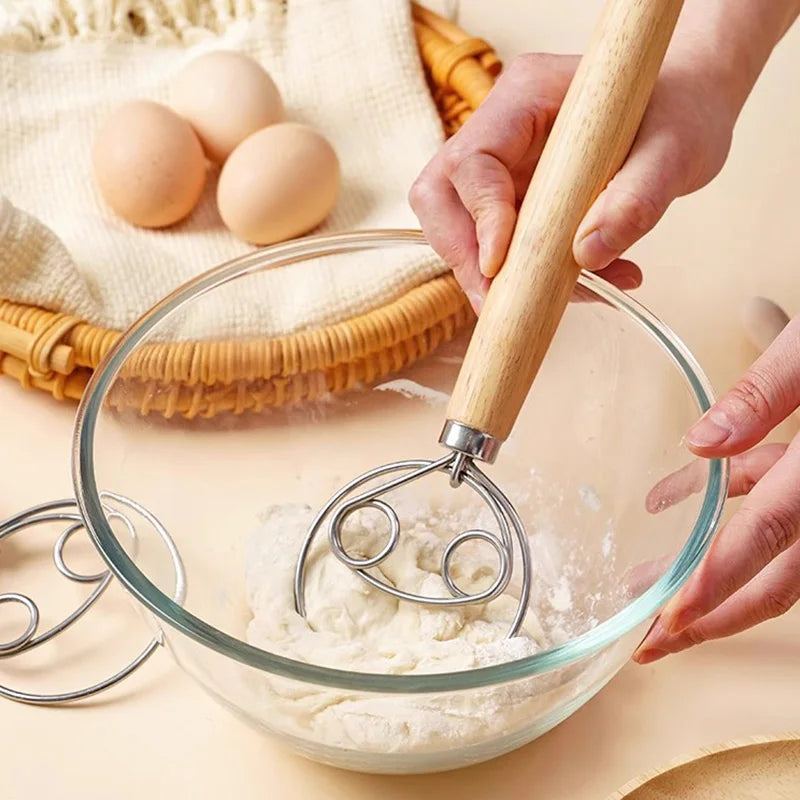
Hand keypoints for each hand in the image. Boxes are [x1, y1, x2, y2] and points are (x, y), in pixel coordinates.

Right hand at [409, 49, 735, 312]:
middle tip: (496, 301)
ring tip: (540, 304)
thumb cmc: (680, 112)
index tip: (500, 264)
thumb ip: (638, 198)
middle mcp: (500, 130)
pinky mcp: (511, 198)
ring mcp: (500, 166)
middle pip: (440, 196)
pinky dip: (521, 278)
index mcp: (525, 96)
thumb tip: (588, 255)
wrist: (685, 111)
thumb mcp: (677, 149)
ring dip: (485, 274)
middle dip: (462, 255)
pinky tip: (578, 286)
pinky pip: (496, 246)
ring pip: (456, 226)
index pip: (472, 162)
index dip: (480, 217)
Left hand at [634, 316, 799, 663]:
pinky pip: (778, 502)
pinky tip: (670, 494)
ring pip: (774, 545)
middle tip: (654, 642)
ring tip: (644, 578)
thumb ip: (765, 391)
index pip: (770, 537)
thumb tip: (701, 442)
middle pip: (778, 577)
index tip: (671, 623)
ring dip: (709, 563)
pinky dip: (729, 500)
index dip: (720, 585)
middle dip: (714, 614)